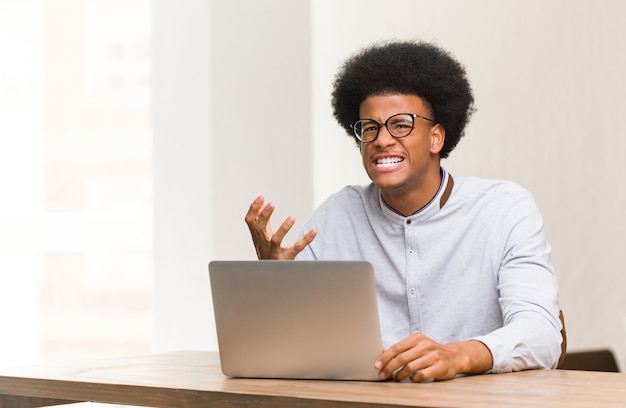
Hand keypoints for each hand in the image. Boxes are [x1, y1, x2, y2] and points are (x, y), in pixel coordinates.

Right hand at [244, 196, 316, 259]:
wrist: (270, 276)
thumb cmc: (267, 252)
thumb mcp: (262, 237)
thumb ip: (262, 221)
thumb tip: (263, 203)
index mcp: (257, 237)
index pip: (250, 221)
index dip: (254, 209)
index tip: (261, 197)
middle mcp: (263, 244)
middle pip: (259, 229)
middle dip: (264, 216)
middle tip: (272, 204)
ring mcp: (274, 252)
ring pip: (275, 240)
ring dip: (283, 229)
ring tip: (292, 218)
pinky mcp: (286, 258)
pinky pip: (296, 248)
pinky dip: (305, 240)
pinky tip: (314, 231)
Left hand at [374, 332, 491, 382]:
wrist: (455, 356)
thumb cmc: (431, 352)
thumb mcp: (416, 346)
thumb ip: (401, 349)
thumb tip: (382, 352)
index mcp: (417, 338)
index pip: (397, 347)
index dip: (385, 357)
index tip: (376, 365)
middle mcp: (425, 345)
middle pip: (402, 358)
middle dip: (389, 368)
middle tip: (382, 375)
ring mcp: (433, 356)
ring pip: (410, 367)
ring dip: (400, 375)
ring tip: (395, 378)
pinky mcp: (439, 367)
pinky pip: (422, 375)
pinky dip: (414, 378)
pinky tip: (412, 379)